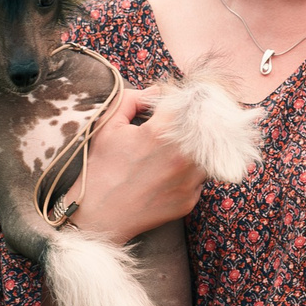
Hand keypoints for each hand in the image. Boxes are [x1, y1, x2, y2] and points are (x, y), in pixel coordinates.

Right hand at [70, 88, 208, 243]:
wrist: (98, 215)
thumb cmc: (100, 168)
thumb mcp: (108, 126)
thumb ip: (132, 100)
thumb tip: (155, 91)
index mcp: (161, 133)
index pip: (181, 102)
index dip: (170, 100)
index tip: (161, 107)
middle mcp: (182, 156)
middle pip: (202, 125)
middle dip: (187, 122)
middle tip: (169, 129)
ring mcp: (189, 180)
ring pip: (207, 153)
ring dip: (193, 148)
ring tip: (169, 152)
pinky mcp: (190, 200)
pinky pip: (199, 178)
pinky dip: (188, 173)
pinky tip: (167, 175)